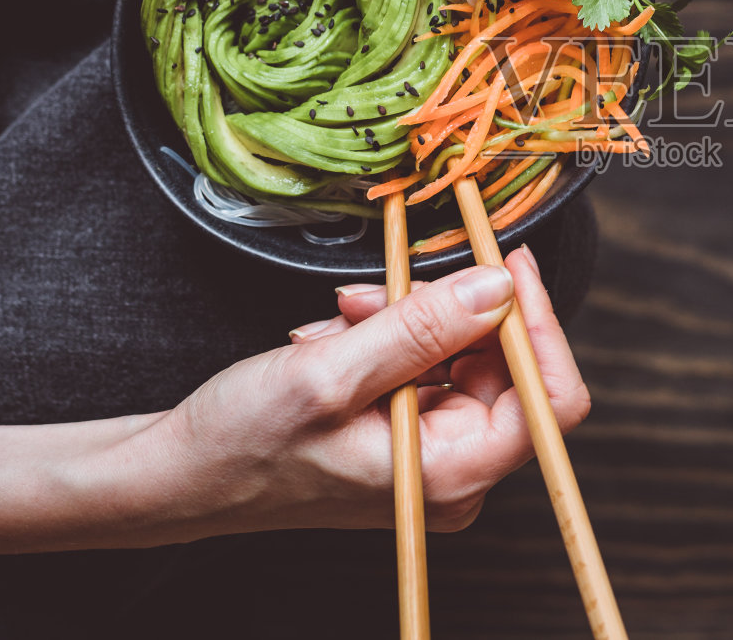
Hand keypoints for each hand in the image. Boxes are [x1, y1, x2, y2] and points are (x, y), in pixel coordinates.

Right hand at [144, 246, 588, 532]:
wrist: (183, 472)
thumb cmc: (243, 443)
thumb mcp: (329, 374)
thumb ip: (420, 329)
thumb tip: (500, 287)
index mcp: (451, 473)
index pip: (549, 398)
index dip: (539, 323)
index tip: (508, 259)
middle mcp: (456, 468)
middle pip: (505, 364)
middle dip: (447, 312)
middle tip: (380, 290)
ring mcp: (435, 448)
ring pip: (462, 351)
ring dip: (406, 317)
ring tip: (344, 317)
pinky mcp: (411, 428)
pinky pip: (428, 360)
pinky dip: (390, 333)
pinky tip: (339, 334)